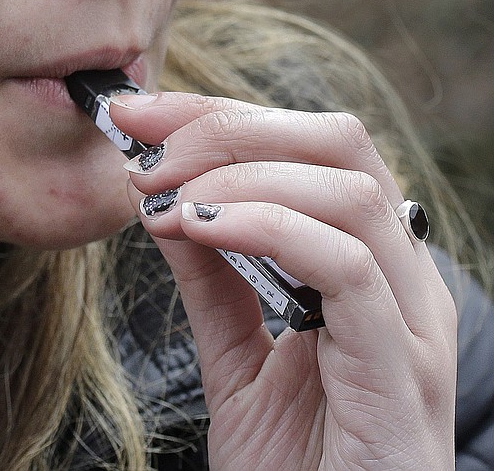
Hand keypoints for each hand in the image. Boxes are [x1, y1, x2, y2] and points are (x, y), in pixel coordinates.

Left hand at [110, 92, 456, 469]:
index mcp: (366, 265)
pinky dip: (269, 227)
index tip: (139, 116)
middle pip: (338, 144)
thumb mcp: (237, 357)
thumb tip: (170, 205)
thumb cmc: (295, 465)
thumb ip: (214, 282)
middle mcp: (400, 278)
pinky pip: (350, 265)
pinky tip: (203, 229)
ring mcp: (411, 321)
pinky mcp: (404, 368)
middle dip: (230, 128)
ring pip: (347, 190)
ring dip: (241, 174)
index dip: (220, 117)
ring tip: (165, 198)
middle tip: (148, 152)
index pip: (308, 148)